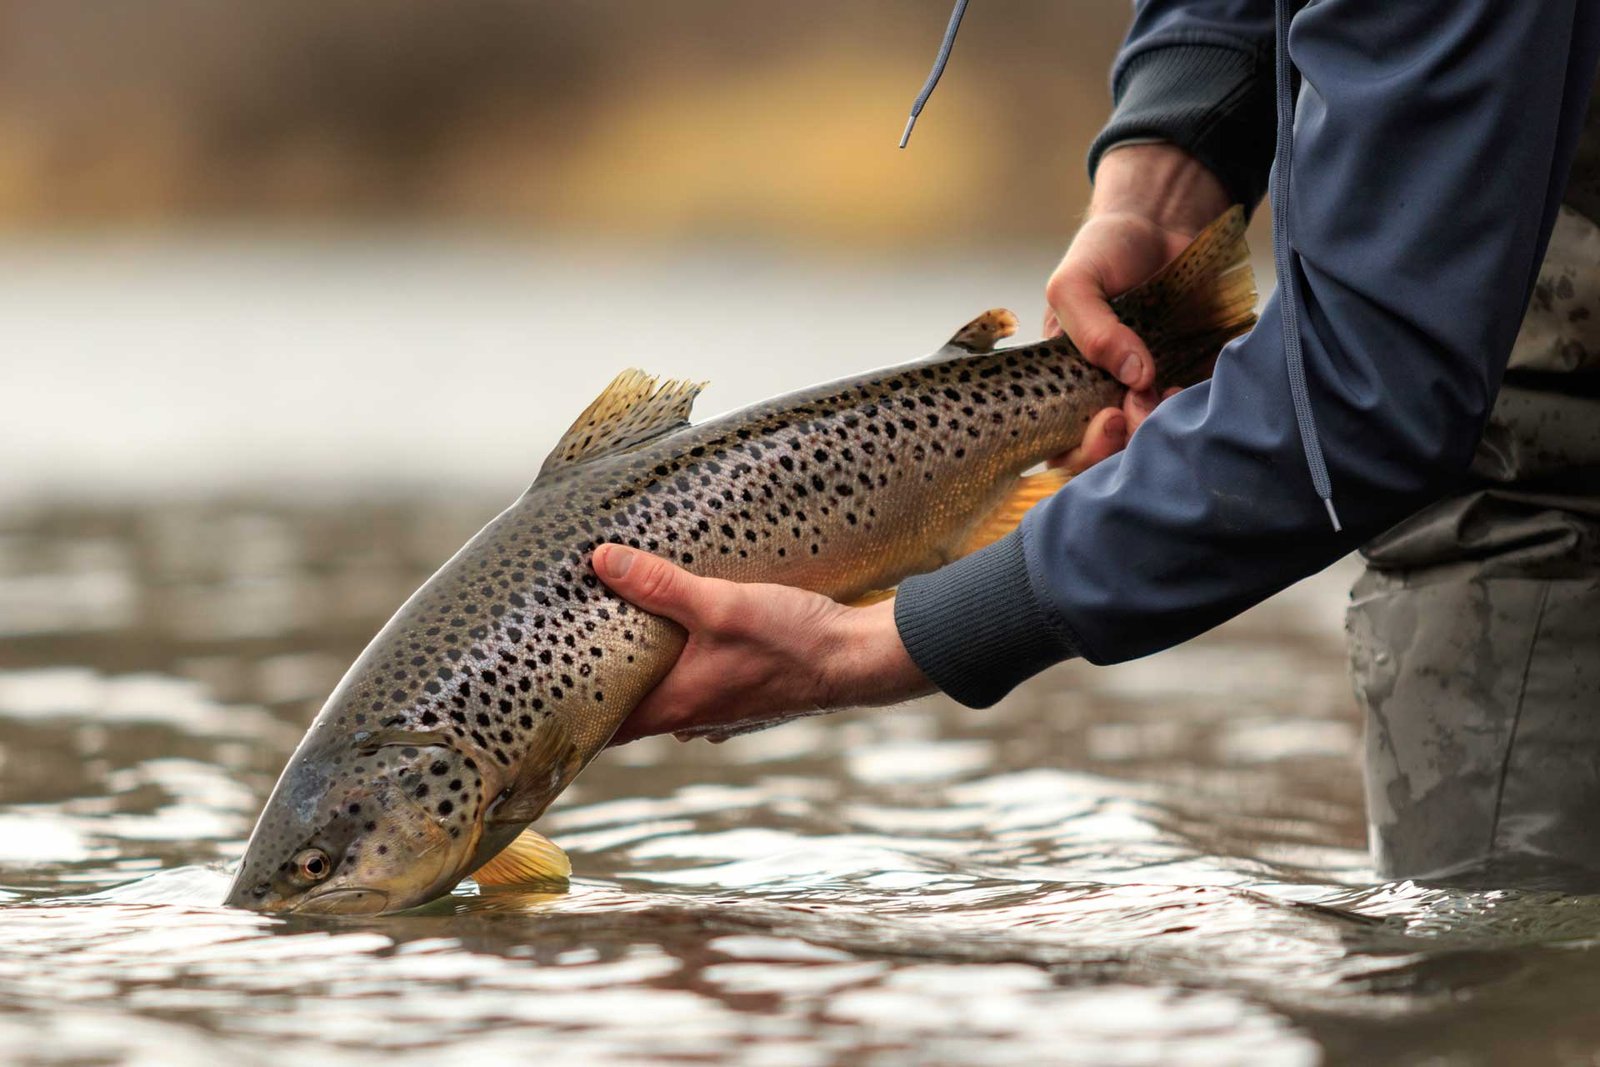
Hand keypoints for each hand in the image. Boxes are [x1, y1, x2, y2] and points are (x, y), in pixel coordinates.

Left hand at [591, 544, 931, 744]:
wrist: (859, 660)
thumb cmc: (792, 641)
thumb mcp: (721, 603)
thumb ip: (661, 584)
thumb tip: (601, 561)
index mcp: (676, 707)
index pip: (604, 726)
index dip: (571, 712)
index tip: (541, 694)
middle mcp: (694, 719)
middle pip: (632, 710)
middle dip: (607, 682)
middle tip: (577, 646)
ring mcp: (723, 713)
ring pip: (668, 698)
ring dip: (649, 675)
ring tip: (627, 634)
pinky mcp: (748, 696)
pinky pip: (700, 688)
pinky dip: (685, 668)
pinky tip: (690, 637)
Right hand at [1044, 143, 1230, 473]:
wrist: (1163, 220)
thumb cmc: (1105, 252)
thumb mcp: (1074, 282)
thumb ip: (1090, 328)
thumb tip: (1135, 376)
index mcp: (1068, 385)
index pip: (1064, 445)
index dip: (1083, 452)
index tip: (1111, 421)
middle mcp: (1107, 397)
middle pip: (1110, 457)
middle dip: (1126, 447)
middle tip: (1140, 411)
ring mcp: (1151, 392)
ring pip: (1154, 442)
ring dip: (1163, 431)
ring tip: (1172, 396)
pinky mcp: (1192, 378)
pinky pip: (1198, 412)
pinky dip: (1199, 409)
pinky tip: (1194, 388)